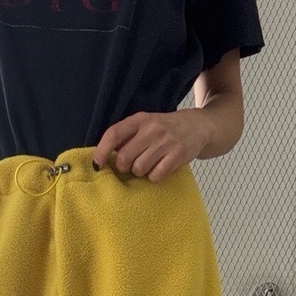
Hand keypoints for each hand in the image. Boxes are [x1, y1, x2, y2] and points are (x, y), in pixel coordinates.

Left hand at [91, 109, 210, 182]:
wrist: (197, 126)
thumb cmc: (164, 130)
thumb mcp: (144, 125)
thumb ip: (126, 137)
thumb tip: (102, 157)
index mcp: (140, 120)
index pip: (113, 134)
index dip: (101, 151)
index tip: (97, 165)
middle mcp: (152, 129)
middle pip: (124, 158)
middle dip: (124, 167)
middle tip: (132, 165)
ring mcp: (166, 142)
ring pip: (139, 169)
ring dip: (140, 172)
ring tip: (148, 164)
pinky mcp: (177, 155)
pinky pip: (155, 175)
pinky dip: (154, 176)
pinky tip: (159, 168)